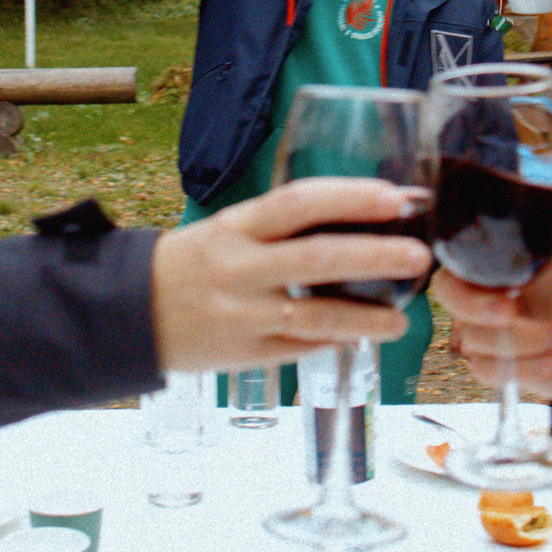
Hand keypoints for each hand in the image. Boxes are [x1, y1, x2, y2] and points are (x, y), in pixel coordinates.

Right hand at [150, 178, 426, 370]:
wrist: (132, 313)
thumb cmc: (194, 263)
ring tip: (402, 318)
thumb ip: (282, 226)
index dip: (349, 198)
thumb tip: (361, 217)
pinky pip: (300, 347)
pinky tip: (364, 337)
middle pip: (316, 258)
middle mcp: (240, 268)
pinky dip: (336, 341)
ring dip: (366, 318)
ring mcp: (244, 314)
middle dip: (374, 256)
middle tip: (418, 255)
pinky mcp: (247, 353)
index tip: (395, 198)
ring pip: (316, 315)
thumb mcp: (228, 230)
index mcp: (236, 227)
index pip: (298, 203)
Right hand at [433, 217, 551, 402]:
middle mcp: (501, 291)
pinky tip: (550, 365)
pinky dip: (518, 369)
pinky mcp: (505, 363)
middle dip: (473, 306)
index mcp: (520, 260)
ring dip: (515, 343)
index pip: (469, 252)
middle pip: (448, 291)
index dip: (468, 265)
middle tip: (510, 312)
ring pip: (471, 336)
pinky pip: (485, 369)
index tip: (504, 280)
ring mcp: (500, 329)